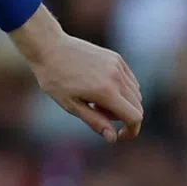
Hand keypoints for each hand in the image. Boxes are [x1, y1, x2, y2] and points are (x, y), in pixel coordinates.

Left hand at [10, 8, 142, 142]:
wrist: (48, 47)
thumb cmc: (54, 78)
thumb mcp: (71, 105)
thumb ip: (95, 121)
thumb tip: (113, 138)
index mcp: (106, 91)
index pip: (134, 117)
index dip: (131, 131)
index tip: (118, 135)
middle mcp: (116, 77)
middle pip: (137, 106)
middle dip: (123, 117)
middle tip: (97, 112)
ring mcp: (117, 65)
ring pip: (135, 93)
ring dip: (123, 103)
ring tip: (96, 98)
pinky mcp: (116, 57)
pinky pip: (130, 80)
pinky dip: (123, 89)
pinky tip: (100, 87)